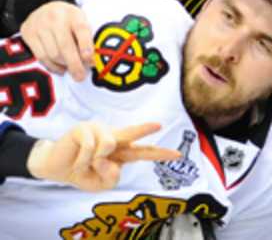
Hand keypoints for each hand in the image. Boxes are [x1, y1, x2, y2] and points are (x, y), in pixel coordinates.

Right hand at [21, 1, 92, 81]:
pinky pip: (41, 56)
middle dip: (75, 65)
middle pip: (65, 46)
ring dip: (63, 66)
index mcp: (74, 14)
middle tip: (81, 77)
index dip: (87, 48)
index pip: (82, 30)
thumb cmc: (69, 19)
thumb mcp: (81, 20)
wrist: (43, 7)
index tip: (91, 63)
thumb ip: (87, 37)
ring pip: (52, 54)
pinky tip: (60, 68)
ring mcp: (39, 25)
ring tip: (71, 70)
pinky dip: (52, 66)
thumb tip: (93, 62)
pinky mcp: (28, 33)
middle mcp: (55, 18)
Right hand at [27, 121, 179, 191]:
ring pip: (107, 145)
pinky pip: (89, 147)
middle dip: (145, 129)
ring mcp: (99, 131)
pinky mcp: (83, 128)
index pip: (143, 152)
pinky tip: (76, 160)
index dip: (160, 153)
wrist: (56, 169)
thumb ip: (111, 177)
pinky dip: (82, 160)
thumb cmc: (82, 172)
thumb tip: (110, 160)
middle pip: (132, 133)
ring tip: (84, 164)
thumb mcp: (100, 184)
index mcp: (122, 151)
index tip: (178, 155)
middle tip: (159, 124)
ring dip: (94, 161)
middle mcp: (114, 138)